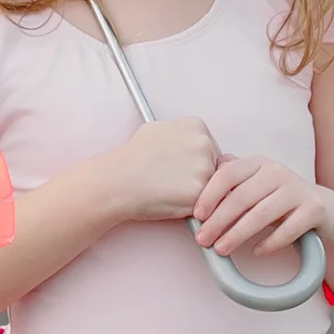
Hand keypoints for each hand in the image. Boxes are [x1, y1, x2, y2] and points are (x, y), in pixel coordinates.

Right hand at [105, 116, 221, 220]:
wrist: (117, 180)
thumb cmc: (133, 158)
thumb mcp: (157, 131)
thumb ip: (181, 136)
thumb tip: (193, 142)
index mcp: (197, 126)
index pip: (211, 150)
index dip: (194, 165)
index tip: (178, 170)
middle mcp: (204, 143)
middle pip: (216, 168)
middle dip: (200, 178)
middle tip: (173, 182)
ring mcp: (204, 167)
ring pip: (213, 187)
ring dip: (198, 193)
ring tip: (170, 190)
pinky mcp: (200, 191)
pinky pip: (205, 203)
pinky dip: (192, 207)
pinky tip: (171, 200)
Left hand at [193, 155, 326, 257]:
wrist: (323, 208)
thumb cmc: (278, 199)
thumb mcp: (254, 185)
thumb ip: (230, 182)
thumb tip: (194, 187)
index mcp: (258, 163)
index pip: (228, 174)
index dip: (210, 194)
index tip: (196, 216)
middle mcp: (277, 172)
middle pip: (242, 197)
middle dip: (218, 221)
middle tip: (202, 240)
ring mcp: (297, 190)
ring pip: (262, 214)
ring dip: (238, 234)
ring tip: (221, 249)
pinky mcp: (314, 209)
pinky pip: (288, 229)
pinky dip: (270, 243)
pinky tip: (256, 252)